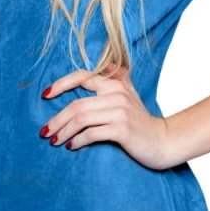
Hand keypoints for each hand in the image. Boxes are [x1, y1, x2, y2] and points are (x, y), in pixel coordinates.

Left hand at [39, 64, 174, 170]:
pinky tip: (71, 146)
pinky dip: (78, 140)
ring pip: (81, 118)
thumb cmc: (142, 121)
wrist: (164, 141)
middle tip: (45, 131)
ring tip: (54, 141)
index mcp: (114, 83)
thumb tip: (106, 64)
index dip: (61, 84)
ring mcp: (119, 111)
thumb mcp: (130, 94)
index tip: (45, 95)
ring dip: (64, 131)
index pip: (82, 77)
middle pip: (76, 104)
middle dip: (57, 119)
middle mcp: (116, 93)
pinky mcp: (122, 129)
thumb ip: (118, 79)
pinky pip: (91, 133)